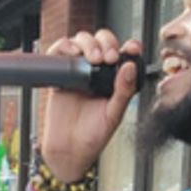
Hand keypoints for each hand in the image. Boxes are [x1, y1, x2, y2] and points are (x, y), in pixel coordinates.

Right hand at [37, 30, 141, 183]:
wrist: (69, 151)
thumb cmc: (93, 136)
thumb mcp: (114, 114)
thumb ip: (124, 91)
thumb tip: (129, 66)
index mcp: (114, 79)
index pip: (123, 53)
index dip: (128, 45)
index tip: (131, 48)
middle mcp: (96, 71)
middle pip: (102, 40)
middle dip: (107, 43)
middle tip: (109, 57)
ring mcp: (77, 71)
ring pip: (82, 40)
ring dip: (88, 43)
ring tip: (93, 58)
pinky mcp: (59, 75)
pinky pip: (58, 52)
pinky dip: (64, 46)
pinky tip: (72, 53)